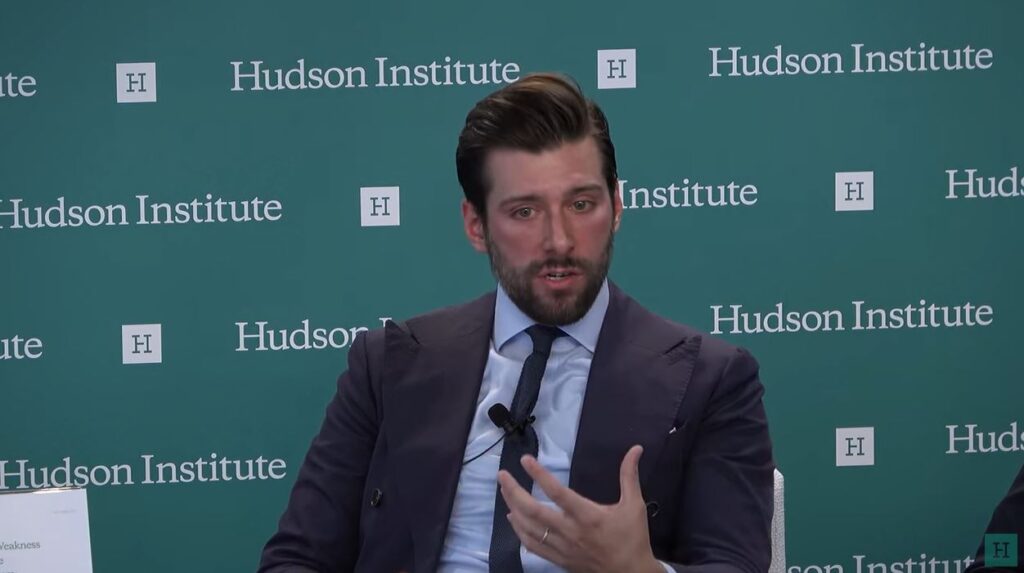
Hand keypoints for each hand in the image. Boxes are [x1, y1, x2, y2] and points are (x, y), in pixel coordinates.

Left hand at [497, 445, 663, 572]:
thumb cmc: (632, 538)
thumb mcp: (634, 504)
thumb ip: (629, 475)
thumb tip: (636, 449)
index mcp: (587, 515)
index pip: (557, 492)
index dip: (539, 475)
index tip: (526, 460)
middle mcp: (570, 531)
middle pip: (534, 511)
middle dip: (514, 492)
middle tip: (502, 476)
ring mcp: (562, 547)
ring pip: (530, 529)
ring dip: (514, 508)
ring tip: (504, 491)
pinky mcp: (559, 559)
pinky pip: (534, 546)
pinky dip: (520, 532)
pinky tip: (515, 519)